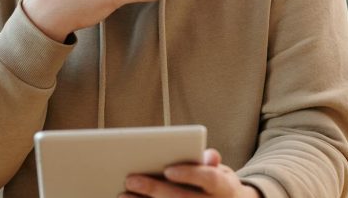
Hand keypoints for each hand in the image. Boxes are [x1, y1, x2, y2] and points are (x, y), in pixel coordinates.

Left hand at [120, 149, 260, 197]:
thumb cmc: (218, 187)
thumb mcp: (221, 172)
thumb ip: (210, 163)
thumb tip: (209, 155)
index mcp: (224, 187)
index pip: (209, 179)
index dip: (189, 174)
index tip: (168, 169)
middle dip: (155, 190)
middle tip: (131, 179)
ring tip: (123, 195)